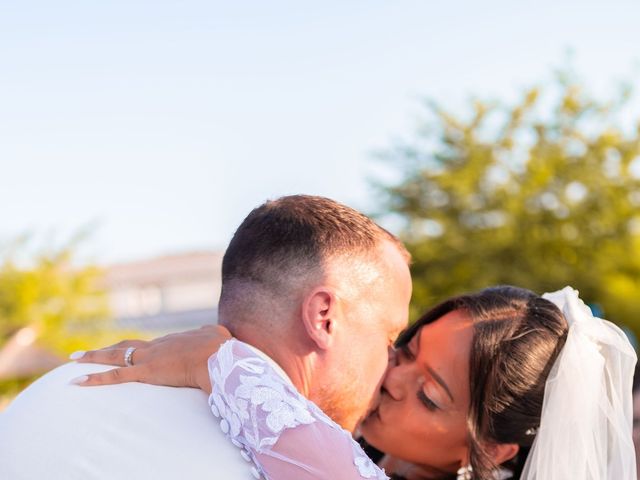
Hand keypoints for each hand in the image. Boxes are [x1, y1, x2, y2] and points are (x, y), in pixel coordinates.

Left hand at [71, 325, 231, 392]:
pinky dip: (95, 379)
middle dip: (109, 348)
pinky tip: (76, 381)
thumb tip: (214, 332)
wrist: (218, 356)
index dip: (141, 350)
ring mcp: (149, 357)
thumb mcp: (217, 336)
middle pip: (127, 344)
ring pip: (115, 354)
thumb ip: (211, 334)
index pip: (152, 345)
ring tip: (75, 358)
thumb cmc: (222, 349)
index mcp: (174, 340)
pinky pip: (115, 377)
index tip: (134, 354)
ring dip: (93, 356)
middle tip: (90, 351)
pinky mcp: (146, 372)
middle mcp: (157, 345)